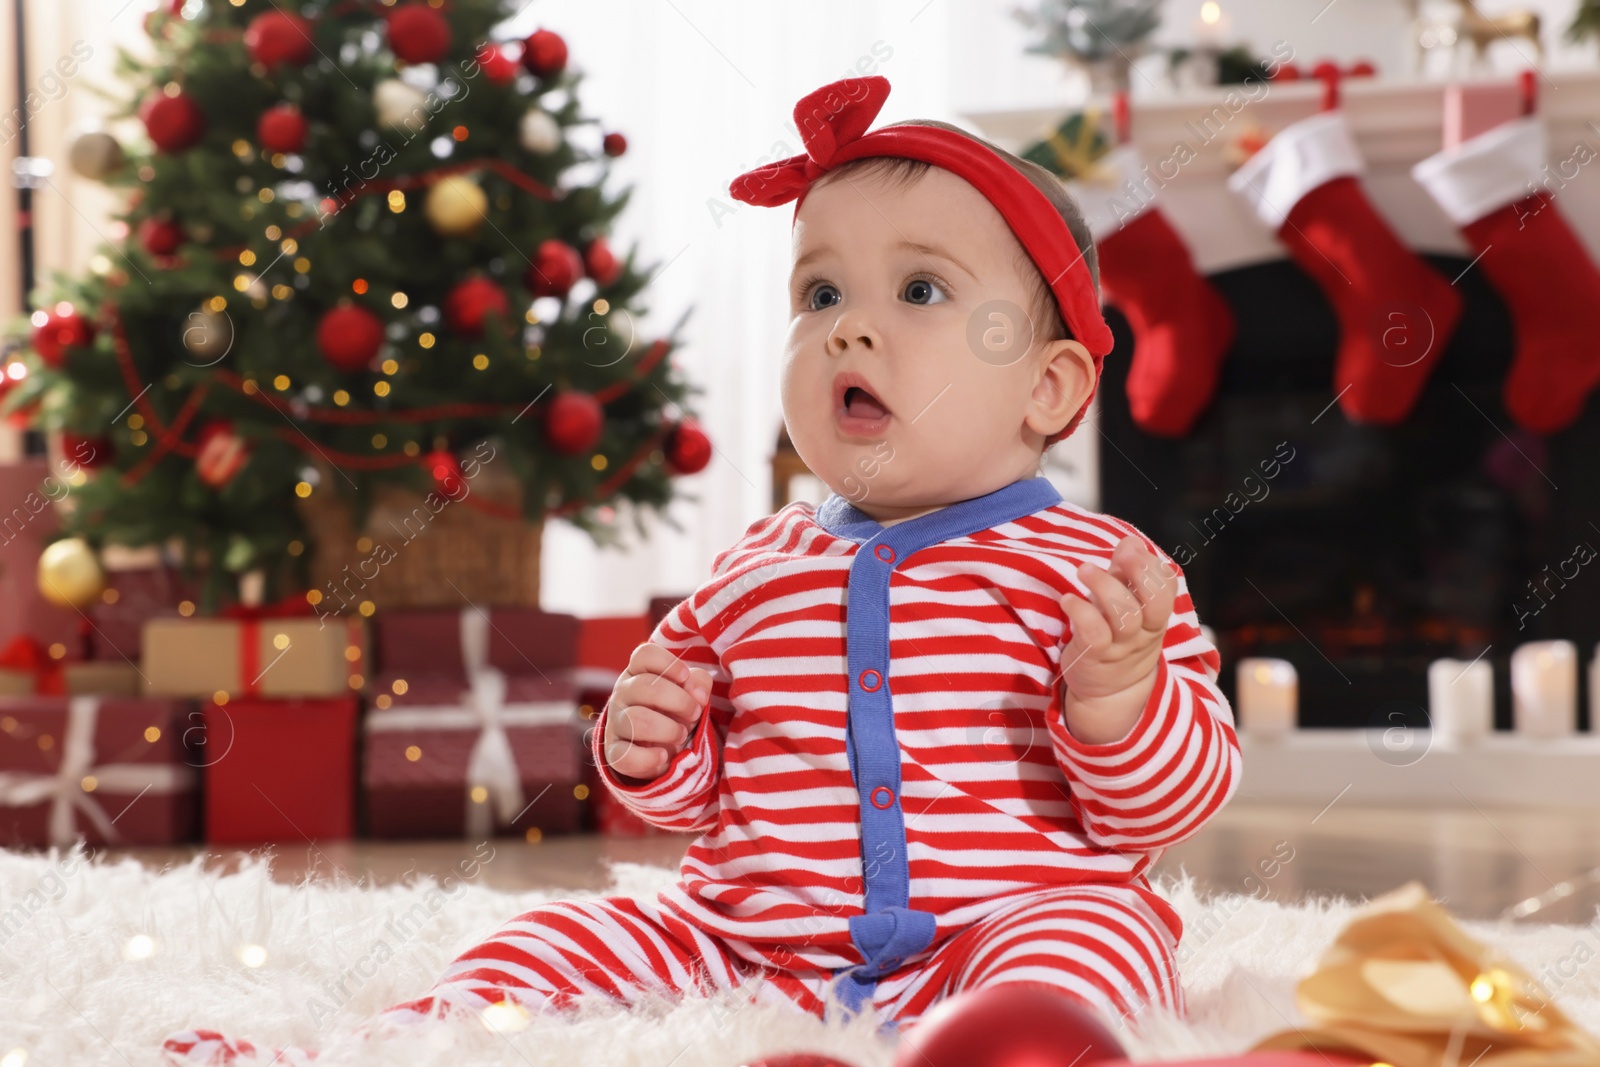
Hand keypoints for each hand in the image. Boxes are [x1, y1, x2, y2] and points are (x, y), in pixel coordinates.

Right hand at [603, 642, 712, 782]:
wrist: (661, 747)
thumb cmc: (676, 711)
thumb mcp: (691, 693)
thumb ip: (698, 684)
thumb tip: (698, 694)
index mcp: (639, 672)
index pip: (644, 655)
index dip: (667, 663)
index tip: (684, 676)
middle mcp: (623, 693)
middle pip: (643, 686)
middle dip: (678, 701)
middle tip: (694, 713)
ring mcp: (616, 722)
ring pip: (636, 720)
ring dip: (667, 729)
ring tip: (681, 735)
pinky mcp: (615, 752)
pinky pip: (625, 755)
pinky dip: (649, 758)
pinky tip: (664, 756)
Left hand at [1058, 534, 1176, 744]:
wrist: (1107, 691)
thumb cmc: (1114, 635)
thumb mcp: (1127, 604)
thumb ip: (1126, 573)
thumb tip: (1130, 541)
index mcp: (1154, 616)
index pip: (1167, 588)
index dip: (1152, 566)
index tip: (1131, 548)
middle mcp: (1143, 632)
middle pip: (1154, 603)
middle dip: (1141, 572)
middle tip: (1121, 553)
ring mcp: (1120, 646)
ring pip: (1124, 616)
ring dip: (1104, 587)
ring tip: (1084, 569)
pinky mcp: (1095, 657)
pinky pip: (1094, 634)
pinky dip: (1081, 612)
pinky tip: (1068, 600)